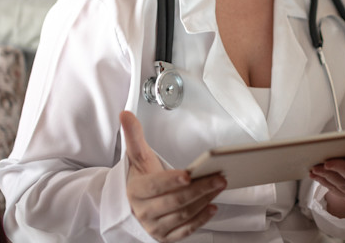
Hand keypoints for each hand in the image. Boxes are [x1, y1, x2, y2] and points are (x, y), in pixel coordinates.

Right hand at [120, 111, 225, 241]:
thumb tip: (125, 114)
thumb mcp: (137, 157)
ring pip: (183, 215)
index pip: (156, 186)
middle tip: (219, 177)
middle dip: (199, 189)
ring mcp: (155, 226)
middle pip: (175, 201)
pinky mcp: (165, 237)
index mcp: (136, 191)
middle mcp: (144, 212)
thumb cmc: (140, 178)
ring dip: (204, 201)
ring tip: (219, 186)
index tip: (189, 174)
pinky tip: (213, 206)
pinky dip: (200, 220)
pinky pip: (185, 231)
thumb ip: (134, 136)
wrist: (132, 204)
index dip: (172, 181)